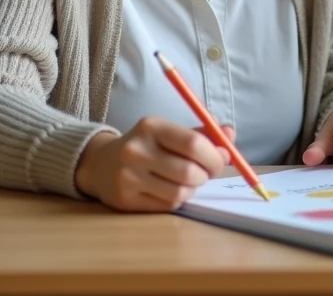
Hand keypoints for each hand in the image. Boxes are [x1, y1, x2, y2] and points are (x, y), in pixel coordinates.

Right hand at [74, 116, 232, 211]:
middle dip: (206, 176)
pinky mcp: (125, 200)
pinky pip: (167, 206)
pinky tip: (170, 190)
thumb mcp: (170, 132)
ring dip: (192, 189)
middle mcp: (137, 151)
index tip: (220, 161)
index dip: (214, 156)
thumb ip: (203, 134)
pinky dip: (177, 200)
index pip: (193, 144)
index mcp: (151, 127)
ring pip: (180, 193)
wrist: (101, 164)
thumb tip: (230, 135)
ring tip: (187, 181)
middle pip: (189, 172)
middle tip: (206, 174)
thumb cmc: (147, 145)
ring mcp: (128, 177)